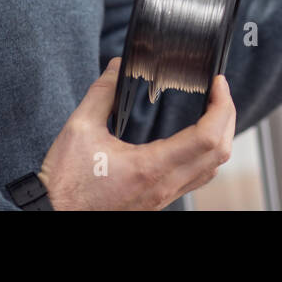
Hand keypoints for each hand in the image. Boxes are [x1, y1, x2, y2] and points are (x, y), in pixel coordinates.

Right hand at [37, 58, 234, 209]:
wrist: (53, 215)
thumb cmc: (65, 181)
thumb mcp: (79, 128)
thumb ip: (102, 93)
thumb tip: (117, 66)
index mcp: (151, 167)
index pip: (208, 138)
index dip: (222, 106)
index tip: (219, 83)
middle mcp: (164, 186)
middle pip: (219, 153)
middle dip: (228, 117)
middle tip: (220, 91)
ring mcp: (163, 196)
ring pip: (211, 169)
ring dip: (221, 137)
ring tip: (214, 109)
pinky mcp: (157, 200)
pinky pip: (196, 178)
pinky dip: (206, 154)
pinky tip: (194, 137)